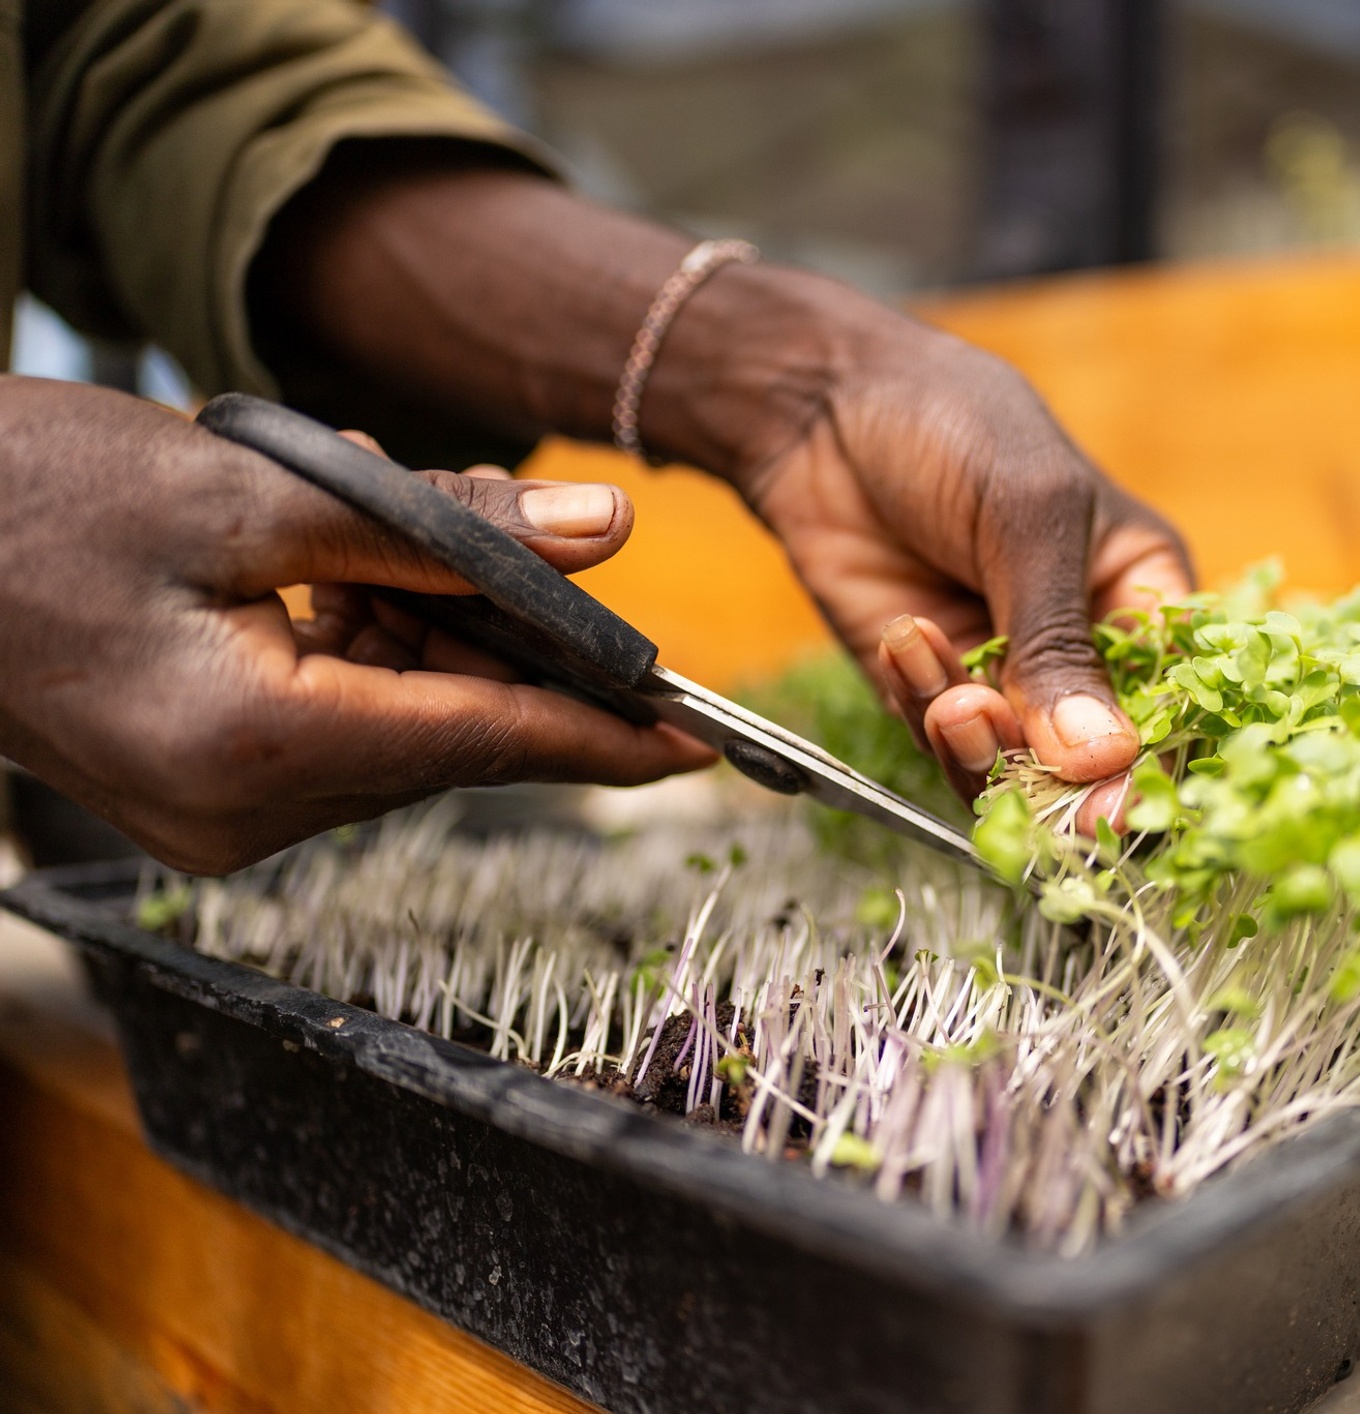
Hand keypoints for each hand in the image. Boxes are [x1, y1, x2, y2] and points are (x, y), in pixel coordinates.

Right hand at [0, 378, 710, 872]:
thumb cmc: (24, 499)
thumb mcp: (253, 491)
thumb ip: (445, 525)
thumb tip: (609, 537)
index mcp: (259, 749)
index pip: (493, 743)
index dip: (612, 733)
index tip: (713, 738)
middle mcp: (246, 812)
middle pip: (453, 724)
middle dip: (491, 620)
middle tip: (484, 518)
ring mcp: (218, 811)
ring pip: (401, 713)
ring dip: (415, 612)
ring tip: (349, 507)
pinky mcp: (202, 785)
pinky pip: (339, 716)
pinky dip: (361, 635)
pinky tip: (320, 555)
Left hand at [672, 280, 1193, 809]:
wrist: (821, 408)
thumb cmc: (953, 426)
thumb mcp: (1030, 517)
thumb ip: (1061, 642)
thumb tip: (1102, 758)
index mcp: (1142, 593)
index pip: (1178, 704)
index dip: (1157, 763)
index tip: (1119, 801)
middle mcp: (1082, 648)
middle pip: (1098, 761)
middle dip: (1063, 782)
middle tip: (1034, 788)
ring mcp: (1004, 676)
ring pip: (1015, 770)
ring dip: (982, 750)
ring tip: (953, 699)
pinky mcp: (928, 690)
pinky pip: (938, 744)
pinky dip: (922, 707)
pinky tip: (905, 636)